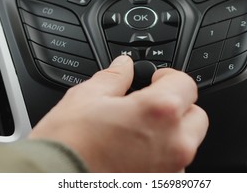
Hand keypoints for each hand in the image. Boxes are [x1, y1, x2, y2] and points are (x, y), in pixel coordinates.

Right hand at [29, 55, 208, 171]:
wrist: (51, 183)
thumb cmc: (66, 147)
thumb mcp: (86, 98)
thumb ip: (114, 78)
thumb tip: (124, 66)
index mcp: (159, 112)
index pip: (186, 84)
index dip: (169, 77)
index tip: (156, 80)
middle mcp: (174, 144)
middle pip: (195, 116)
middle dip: (177, 107)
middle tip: (148, 106)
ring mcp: (169, 170)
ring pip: (185, 144)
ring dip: (170, 135)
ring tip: (136, 133)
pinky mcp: (159, 187)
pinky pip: (172, 167)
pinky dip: (159, 158)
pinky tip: (132, 154)